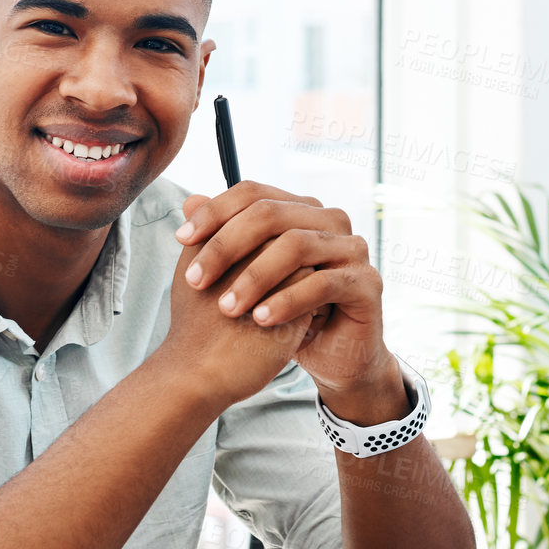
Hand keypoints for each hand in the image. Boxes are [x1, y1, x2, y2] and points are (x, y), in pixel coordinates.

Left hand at [173, 183, 404, 414]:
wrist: (331, 356)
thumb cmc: (285, 312)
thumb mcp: (247, 275)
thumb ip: (224, 239)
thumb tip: (189, 202)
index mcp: (300, 210)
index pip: (253, 193)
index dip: (214, 212)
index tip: (181, 240)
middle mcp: (329, 220)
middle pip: (271, 214)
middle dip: (226, 246)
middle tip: (195, 280)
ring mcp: (352, 248)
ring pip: (296, 245)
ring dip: (255, 277)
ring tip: (227, 307)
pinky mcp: (367, 282)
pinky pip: (322, 283)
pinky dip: (287, 300)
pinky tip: (261, 320)